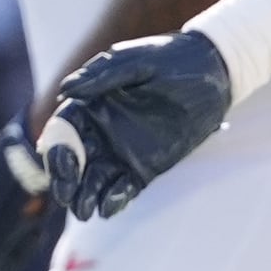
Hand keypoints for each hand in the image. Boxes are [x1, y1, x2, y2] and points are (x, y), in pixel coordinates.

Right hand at [38, 31, 233, 218]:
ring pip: (95, 178)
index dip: (57, 151)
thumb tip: (65, 90)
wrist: (213, 71)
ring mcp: (122, 150)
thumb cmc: (171, 59)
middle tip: (67, 197)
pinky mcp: (146, 166)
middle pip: (74, 160)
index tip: (63, 168)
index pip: (63, 131)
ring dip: (86, 195)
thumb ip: (103, 76)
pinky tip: (108, 208)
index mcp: (91, 104)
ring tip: (84, 212)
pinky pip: (124, 187)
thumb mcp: (137, 62)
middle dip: (66, 180)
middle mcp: (101, 130)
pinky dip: (115, 198)